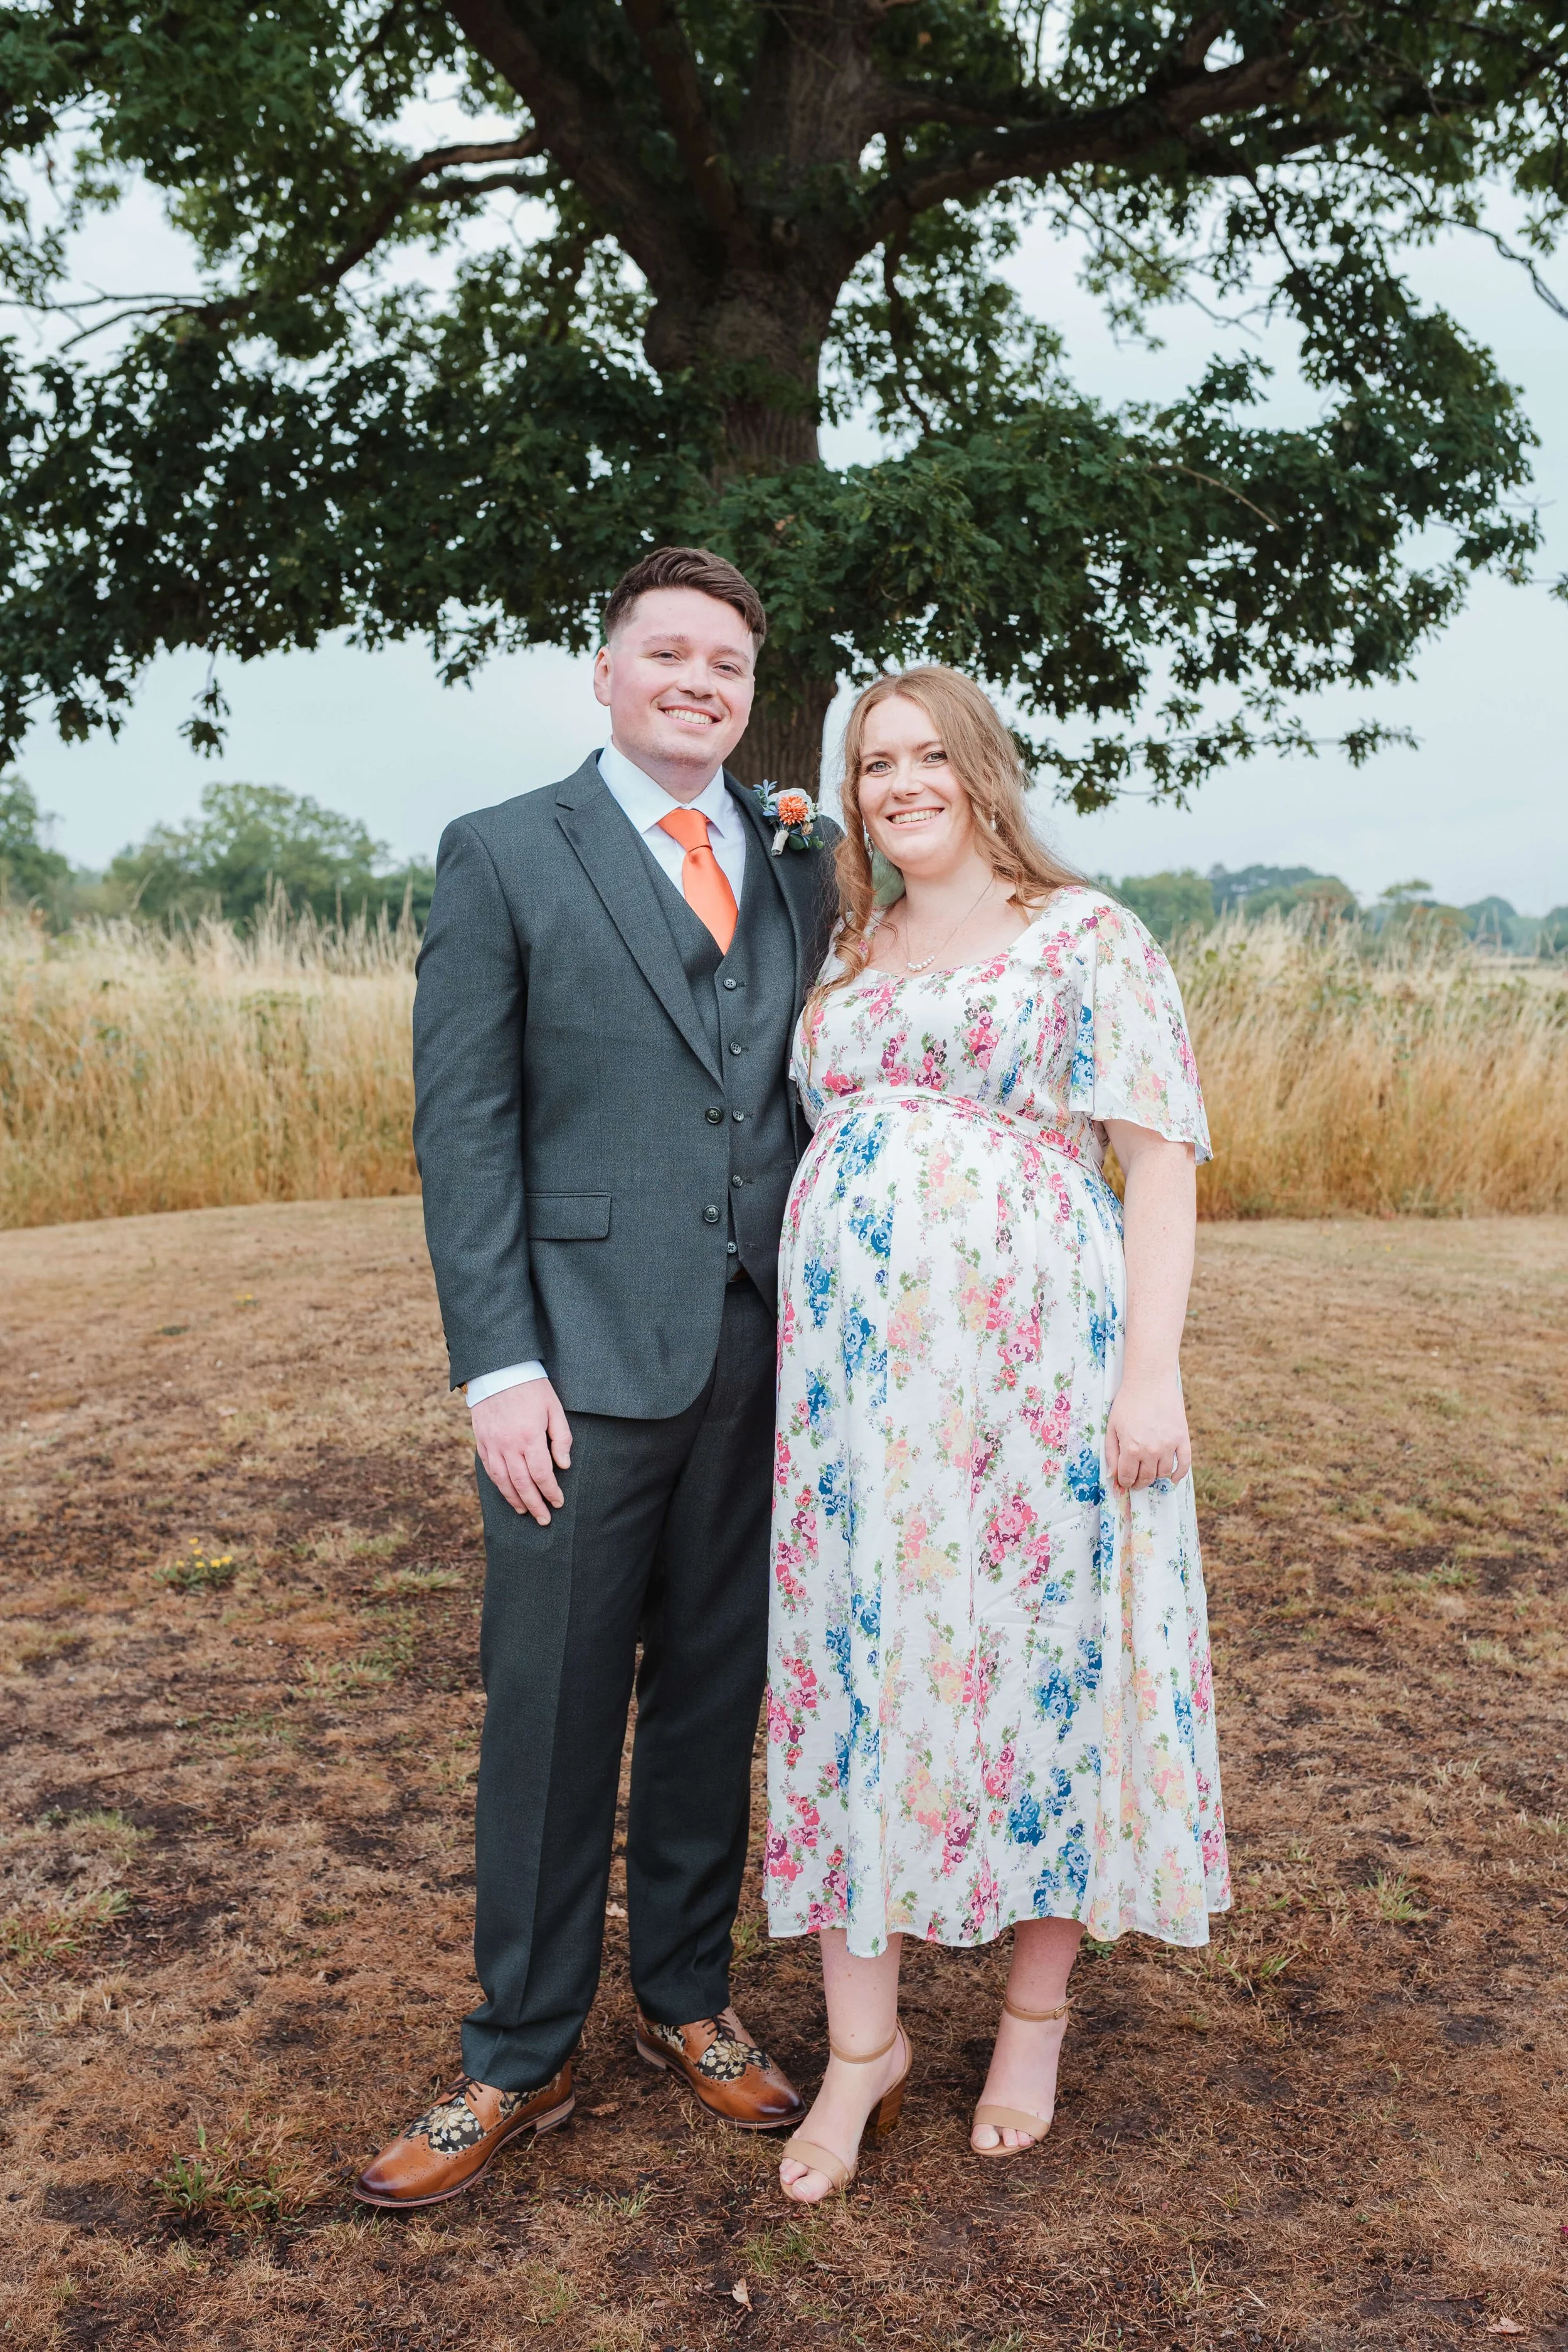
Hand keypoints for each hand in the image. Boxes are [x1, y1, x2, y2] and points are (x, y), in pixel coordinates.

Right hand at [471, 1380, 572, 1523]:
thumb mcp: (554, 1407)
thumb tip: (564, 1465)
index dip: (551, 1492)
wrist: (497, 1370)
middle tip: (544, 1519)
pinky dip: (499, 1485)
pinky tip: (507, 1493)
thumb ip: (561, 1437)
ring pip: (503, 1481)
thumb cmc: (531, 1387)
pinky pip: (490, 1469)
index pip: (542, 1474)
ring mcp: (493, 1444)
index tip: (558, 1502)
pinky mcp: (482, 1441)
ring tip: (526, 1512)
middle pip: (522, 1484)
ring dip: (515, 1500)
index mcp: (530, 1437)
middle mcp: (509, 1445)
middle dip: (535, 1505)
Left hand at [1105, 1370, 1189, 1492]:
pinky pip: (1184, 1464)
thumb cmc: (1127, 1402)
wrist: (1150, 1382)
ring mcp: (1169, 1446)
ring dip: (1155, 1477)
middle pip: (1146, 1478)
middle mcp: (1151, 1451)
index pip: (1128, 1477)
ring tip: (1150, 1472)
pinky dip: (1179, 1475)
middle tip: (1136, 1480)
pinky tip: (1173, 1479)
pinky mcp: (1182, 1439)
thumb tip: (1112, 1475)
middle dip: (1139, 1482)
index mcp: (1132, 1449)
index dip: (1125, 1482)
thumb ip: (1111, 1452)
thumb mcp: (1111, 1426)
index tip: (1124, 1481)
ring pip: (1163, 1473)